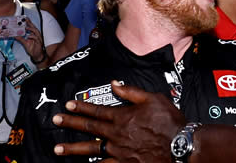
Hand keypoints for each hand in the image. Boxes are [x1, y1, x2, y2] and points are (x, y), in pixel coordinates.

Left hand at [16, 17, 44, 62]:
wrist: (36, 55)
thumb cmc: (32, 48)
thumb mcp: (25, 43)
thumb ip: (20, 39)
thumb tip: (14, 36)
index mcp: (33, 34)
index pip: (30, 27)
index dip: (28, 22)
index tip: (24, 18)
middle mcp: (36, 35)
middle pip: (33, 27)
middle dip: (29, 23)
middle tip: (25, 19)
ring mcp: (38, 38)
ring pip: (35, 31)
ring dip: (31, 29)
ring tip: (26, 27)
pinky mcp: (39, 42)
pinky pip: (36, 38)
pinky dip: (32, 36)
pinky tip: (28, 36)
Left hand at [53, 81, 184, 161]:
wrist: (179, 146)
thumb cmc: (169, 121)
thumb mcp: (153, 99)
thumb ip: (132, 92)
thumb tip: (115, 84)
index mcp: (123, 117)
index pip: (97, 110)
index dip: (82, 107)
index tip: (68, 105)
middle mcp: (116, 134)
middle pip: (89, 127)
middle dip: (71, 123)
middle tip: (55, 120)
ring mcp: (119, 151)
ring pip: (91, 148)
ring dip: (72, 148)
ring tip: (58, 148)